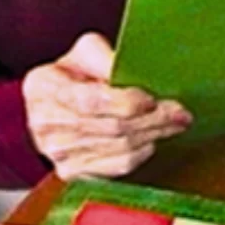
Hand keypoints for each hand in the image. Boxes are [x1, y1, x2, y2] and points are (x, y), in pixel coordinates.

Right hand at [21, 32, 191, 180]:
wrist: (49, 104)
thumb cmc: (72, 74)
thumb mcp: (84, 52)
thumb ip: (105, 58)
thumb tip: (131, 71)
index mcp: (44, 88)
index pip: (90, 101)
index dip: (124, 103)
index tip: (151, 99)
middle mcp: (47, 124)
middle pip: (111, 127)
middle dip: (152, 119)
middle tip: (180, 111)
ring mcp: (58, 153)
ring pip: (119, 148)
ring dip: (154, 134)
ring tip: (176, 122)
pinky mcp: (72, 172)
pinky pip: (116, 167)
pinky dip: (140, 153)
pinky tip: (152, 139)